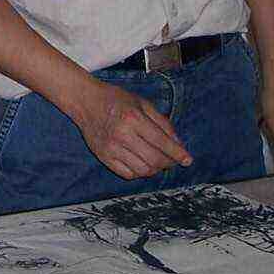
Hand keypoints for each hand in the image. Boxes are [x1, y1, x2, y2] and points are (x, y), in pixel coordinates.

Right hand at [70, 80, 193, 179]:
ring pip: (142, 171)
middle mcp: (122, 135)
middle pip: (154, 160)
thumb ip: (163, 123)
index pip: (161, 142)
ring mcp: (111, 148)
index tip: (188, 160)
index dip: (177, 153)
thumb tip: (178, 144)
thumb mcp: (143, 103)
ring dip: (156, 169)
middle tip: (173, 160)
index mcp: (133, 118)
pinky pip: (128, 174)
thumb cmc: (116, 99)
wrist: (86, 102)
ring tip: (158, 161)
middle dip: (169, 163)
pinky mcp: (104, 157)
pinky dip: (140, 172)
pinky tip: (142, 163)